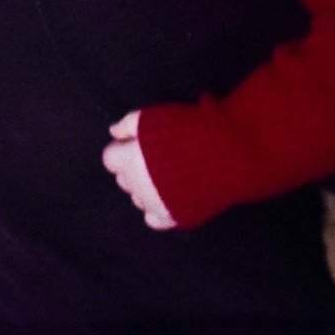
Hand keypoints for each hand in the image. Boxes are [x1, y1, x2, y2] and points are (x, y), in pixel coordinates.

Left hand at [103, 112, 177, 230]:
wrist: (224, 156)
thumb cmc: (187, 132)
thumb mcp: (154, 117)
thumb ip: (128, 124)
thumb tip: (113, 132)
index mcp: (129, 162)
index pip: (110, 158)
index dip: (124, 148)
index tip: (138, 142)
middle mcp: (137, 187)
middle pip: (124, 179)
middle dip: (133, 168)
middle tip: (155, 155)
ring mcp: (153, 205)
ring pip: (138, 198)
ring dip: (146, 187)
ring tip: (167, 173)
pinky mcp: (172, 217)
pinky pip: (153, 218)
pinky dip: (157, 207)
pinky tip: (169, 194)